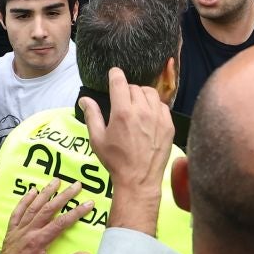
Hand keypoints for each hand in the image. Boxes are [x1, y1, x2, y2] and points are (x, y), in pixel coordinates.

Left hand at [0, 180, 95, 253]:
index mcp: (38, 241)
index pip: (62, 222)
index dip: (77, 212)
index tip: (89, 204)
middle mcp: (28, 232)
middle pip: (48, 209)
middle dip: (64, 195)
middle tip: (76, 185)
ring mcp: (18, 230)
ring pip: (33, 206)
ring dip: (45, 192)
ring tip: (56, 181)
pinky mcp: (11, 232)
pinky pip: (18, 212)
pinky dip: (24, 200)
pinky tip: (31, 192)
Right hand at [80, 68, 174, 233]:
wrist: (138, 179)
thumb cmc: (115, 160)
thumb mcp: (97, 139)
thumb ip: (92, 115)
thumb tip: (84, 99)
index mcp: (122, 113)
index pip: (120, 81)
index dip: (115, 74)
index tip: (114, 74)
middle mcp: (142, 111)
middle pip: (134, 87)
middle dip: (126, 90)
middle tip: (121, 101)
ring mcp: (158, 117)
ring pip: (150, 93)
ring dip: (141, 95)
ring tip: (136, 106)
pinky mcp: (169, 125)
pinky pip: (162, 105)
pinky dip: (154, 106)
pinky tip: (148, 115)